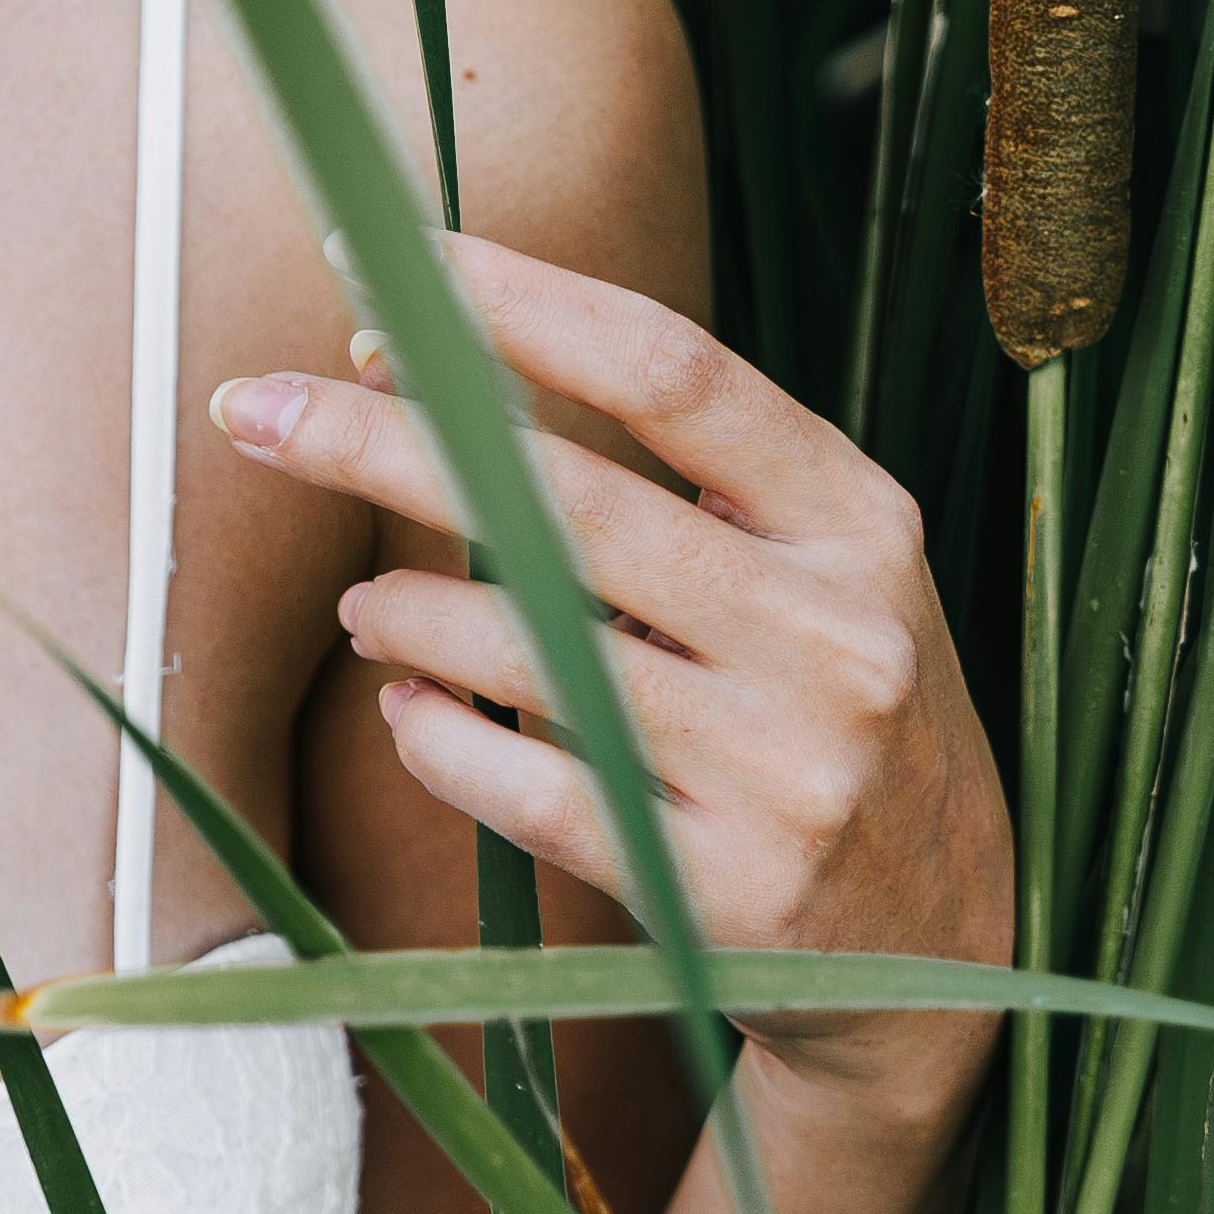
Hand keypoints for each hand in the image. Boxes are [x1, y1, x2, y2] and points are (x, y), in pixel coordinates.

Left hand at [215, 235, 1011, 1176]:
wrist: (955, 950)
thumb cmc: (845, 719)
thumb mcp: (832, 579)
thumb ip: (695, 484)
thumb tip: (440, 367)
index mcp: (861, 523)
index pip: (672, 371)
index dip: (519, 303)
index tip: (389, 263)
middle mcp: (837, 636)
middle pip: (568, 501)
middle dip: (385, 441)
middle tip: (258, 406)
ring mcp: (788, 771)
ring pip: (535, 651)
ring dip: (409, 613)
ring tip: (360, 610)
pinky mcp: (729, 894)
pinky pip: (534, 795)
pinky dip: (441, 743)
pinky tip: (407, 713)